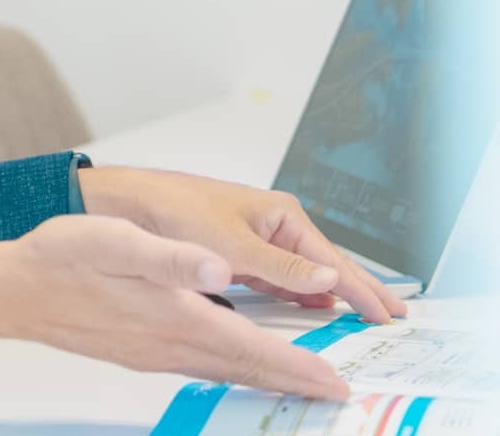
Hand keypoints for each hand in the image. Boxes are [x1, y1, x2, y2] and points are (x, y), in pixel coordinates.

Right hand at [0, 217, 350, 399]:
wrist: (8, 291)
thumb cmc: (57, 259)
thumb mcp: (116, 240)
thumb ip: (173, 256)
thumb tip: (222, 268)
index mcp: (175, 317)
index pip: (255, 351)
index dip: (300, 367)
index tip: (337, 382)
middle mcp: (169, 345)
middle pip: (246, 372)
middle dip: (294, 382)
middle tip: (335, 392)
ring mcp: (152, 355)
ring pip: (224, 373)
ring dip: (265, 379)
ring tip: (299, 380)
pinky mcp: (137, 353)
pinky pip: (198, 368)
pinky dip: (230, 370)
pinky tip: (233, 362)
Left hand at [77, 166, 406, 323]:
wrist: (126, 205)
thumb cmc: (174, 210)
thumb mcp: (231, 245)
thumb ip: (281, 268)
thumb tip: (329, 280)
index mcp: (281, 214)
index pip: (332, 259)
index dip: (363, 288)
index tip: (389, 311)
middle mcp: (273, 225)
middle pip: (324, 265)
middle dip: (358, 288)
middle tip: (394, 313)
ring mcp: (256, 240)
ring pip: (302, 274)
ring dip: (329, 293)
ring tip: (361, 314)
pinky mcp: (237, 254)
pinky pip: (277, 278)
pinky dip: (296, 293)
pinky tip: (312, 305)